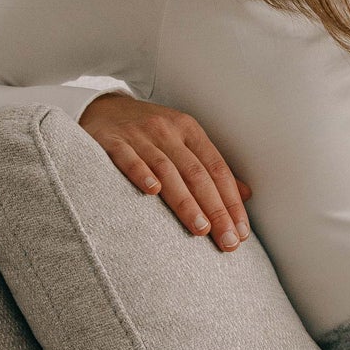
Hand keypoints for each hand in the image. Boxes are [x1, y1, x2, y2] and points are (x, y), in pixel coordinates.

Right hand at [78, 92, 252, 252]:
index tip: (240, 231)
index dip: (231, 201)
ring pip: (167, 170)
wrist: (103, 109)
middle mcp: (168, 130)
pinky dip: (141, 173)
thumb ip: (210, 168)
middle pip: (196, 173)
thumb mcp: (183, 141)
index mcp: (189, 131)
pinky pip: (128, 158)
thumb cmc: (150, 133)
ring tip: (200, 229)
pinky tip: (152, 192)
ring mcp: (139, 135)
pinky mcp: (112, 141)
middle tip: (226, 240)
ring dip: (186, 201)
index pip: (217, 169)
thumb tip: (246, 194)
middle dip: (215, 209)